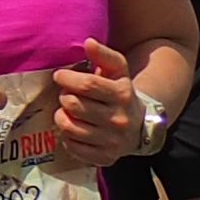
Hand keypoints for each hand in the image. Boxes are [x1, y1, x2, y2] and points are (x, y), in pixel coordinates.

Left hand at [38, 38, 142, 175]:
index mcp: (123, 95)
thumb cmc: (119, 93)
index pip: (87, 85)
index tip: (60, 76)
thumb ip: (103, 55)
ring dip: (62, 116)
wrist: (139, 127)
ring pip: (68, 127)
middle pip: (73, 105)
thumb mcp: (118, 71)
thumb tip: (88, 42)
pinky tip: (75, 129)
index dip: (67, 78)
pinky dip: (67, 137)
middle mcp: (119, 120)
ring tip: (69, 112)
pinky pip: (72, 146)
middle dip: (64, 97)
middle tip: (67, 95)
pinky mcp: (105, 158)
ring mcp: (112, 142)